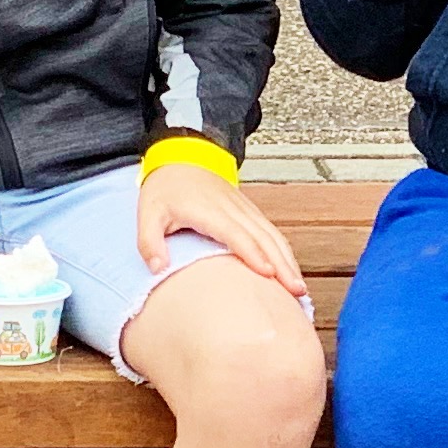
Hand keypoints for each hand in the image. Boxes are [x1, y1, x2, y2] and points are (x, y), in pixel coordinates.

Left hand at [139, 161, 308, 300]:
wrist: (181, 157)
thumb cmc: (165, 188)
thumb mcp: (147, 213)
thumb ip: (149, 242)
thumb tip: (158, 268)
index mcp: (208, 211)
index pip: (235, 234)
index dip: (252, 253)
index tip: (268, 274)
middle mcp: (232, 209)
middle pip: (263, 238)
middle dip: (282, 264)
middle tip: (296, 290)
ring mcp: (244, 209)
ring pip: (272, 235)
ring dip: (288, 260)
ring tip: (299, 287)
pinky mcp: (249, 211)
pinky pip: (271, 231)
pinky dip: (284, 251)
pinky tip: (291, 269)